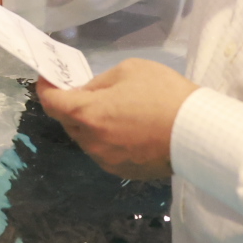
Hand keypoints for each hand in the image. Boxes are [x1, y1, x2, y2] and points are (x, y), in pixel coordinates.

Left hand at [35, 57, 198, 179]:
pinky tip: (125, 129)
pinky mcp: (123, 171)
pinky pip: (104, 152)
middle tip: (83, 91)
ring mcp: (107, 160)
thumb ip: (100, 82)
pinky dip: (106, 139)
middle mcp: (92, 141)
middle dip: (70, 106)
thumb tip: (87, 93)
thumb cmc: (163, 94)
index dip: (46, 89)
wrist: (197, 132)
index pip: (52, 103)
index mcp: (88, 114)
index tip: (47, 80)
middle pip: (68, 123)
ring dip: (90, 124)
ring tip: (110, 110)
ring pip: (87, 139)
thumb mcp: (129, 71)